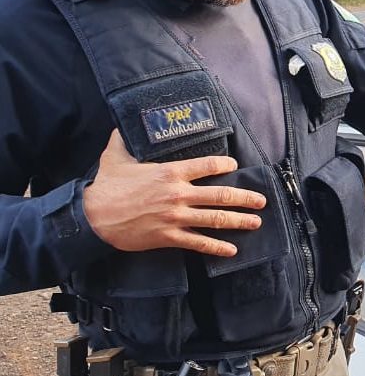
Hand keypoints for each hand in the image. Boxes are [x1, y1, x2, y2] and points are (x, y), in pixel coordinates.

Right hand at [83, 130, 265, 256]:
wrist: (92, 217)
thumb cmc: (105, 186)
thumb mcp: (115, 157)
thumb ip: (124, 140)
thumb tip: (123, 125)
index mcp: (170, 172)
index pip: (207, 165)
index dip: (224, 165)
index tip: (235, 167)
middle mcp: (178, 193)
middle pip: (220, 195)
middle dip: (245, 198)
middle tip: (261, 200)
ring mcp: (175, 216)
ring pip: (215, 219)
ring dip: (239, 221)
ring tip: (255, 222)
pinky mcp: (169, 236)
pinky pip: (198, 242)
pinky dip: (217, 247)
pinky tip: (231, 250)